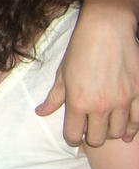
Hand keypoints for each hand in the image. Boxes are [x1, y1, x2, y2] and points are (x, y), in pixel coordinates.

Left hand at [36, 3, 138, 145]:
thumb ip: (54, 98)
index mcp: (78, 102)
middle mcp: (100, 106)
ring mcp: (122, 101)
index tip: (73, 136)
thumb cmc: (80, 50)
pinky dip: (133, 129)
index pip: (73, 135)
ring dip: (110, 133)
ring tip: (106, 127)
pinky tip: (128, 131)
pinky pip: (138, 121)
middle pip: (96, 139)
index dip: (72, 139)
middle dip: (90, 138)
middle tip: (89, 131)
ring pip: (118, 133)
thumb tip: (40, 113)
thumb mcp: (62, 74)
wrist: (107, 30)